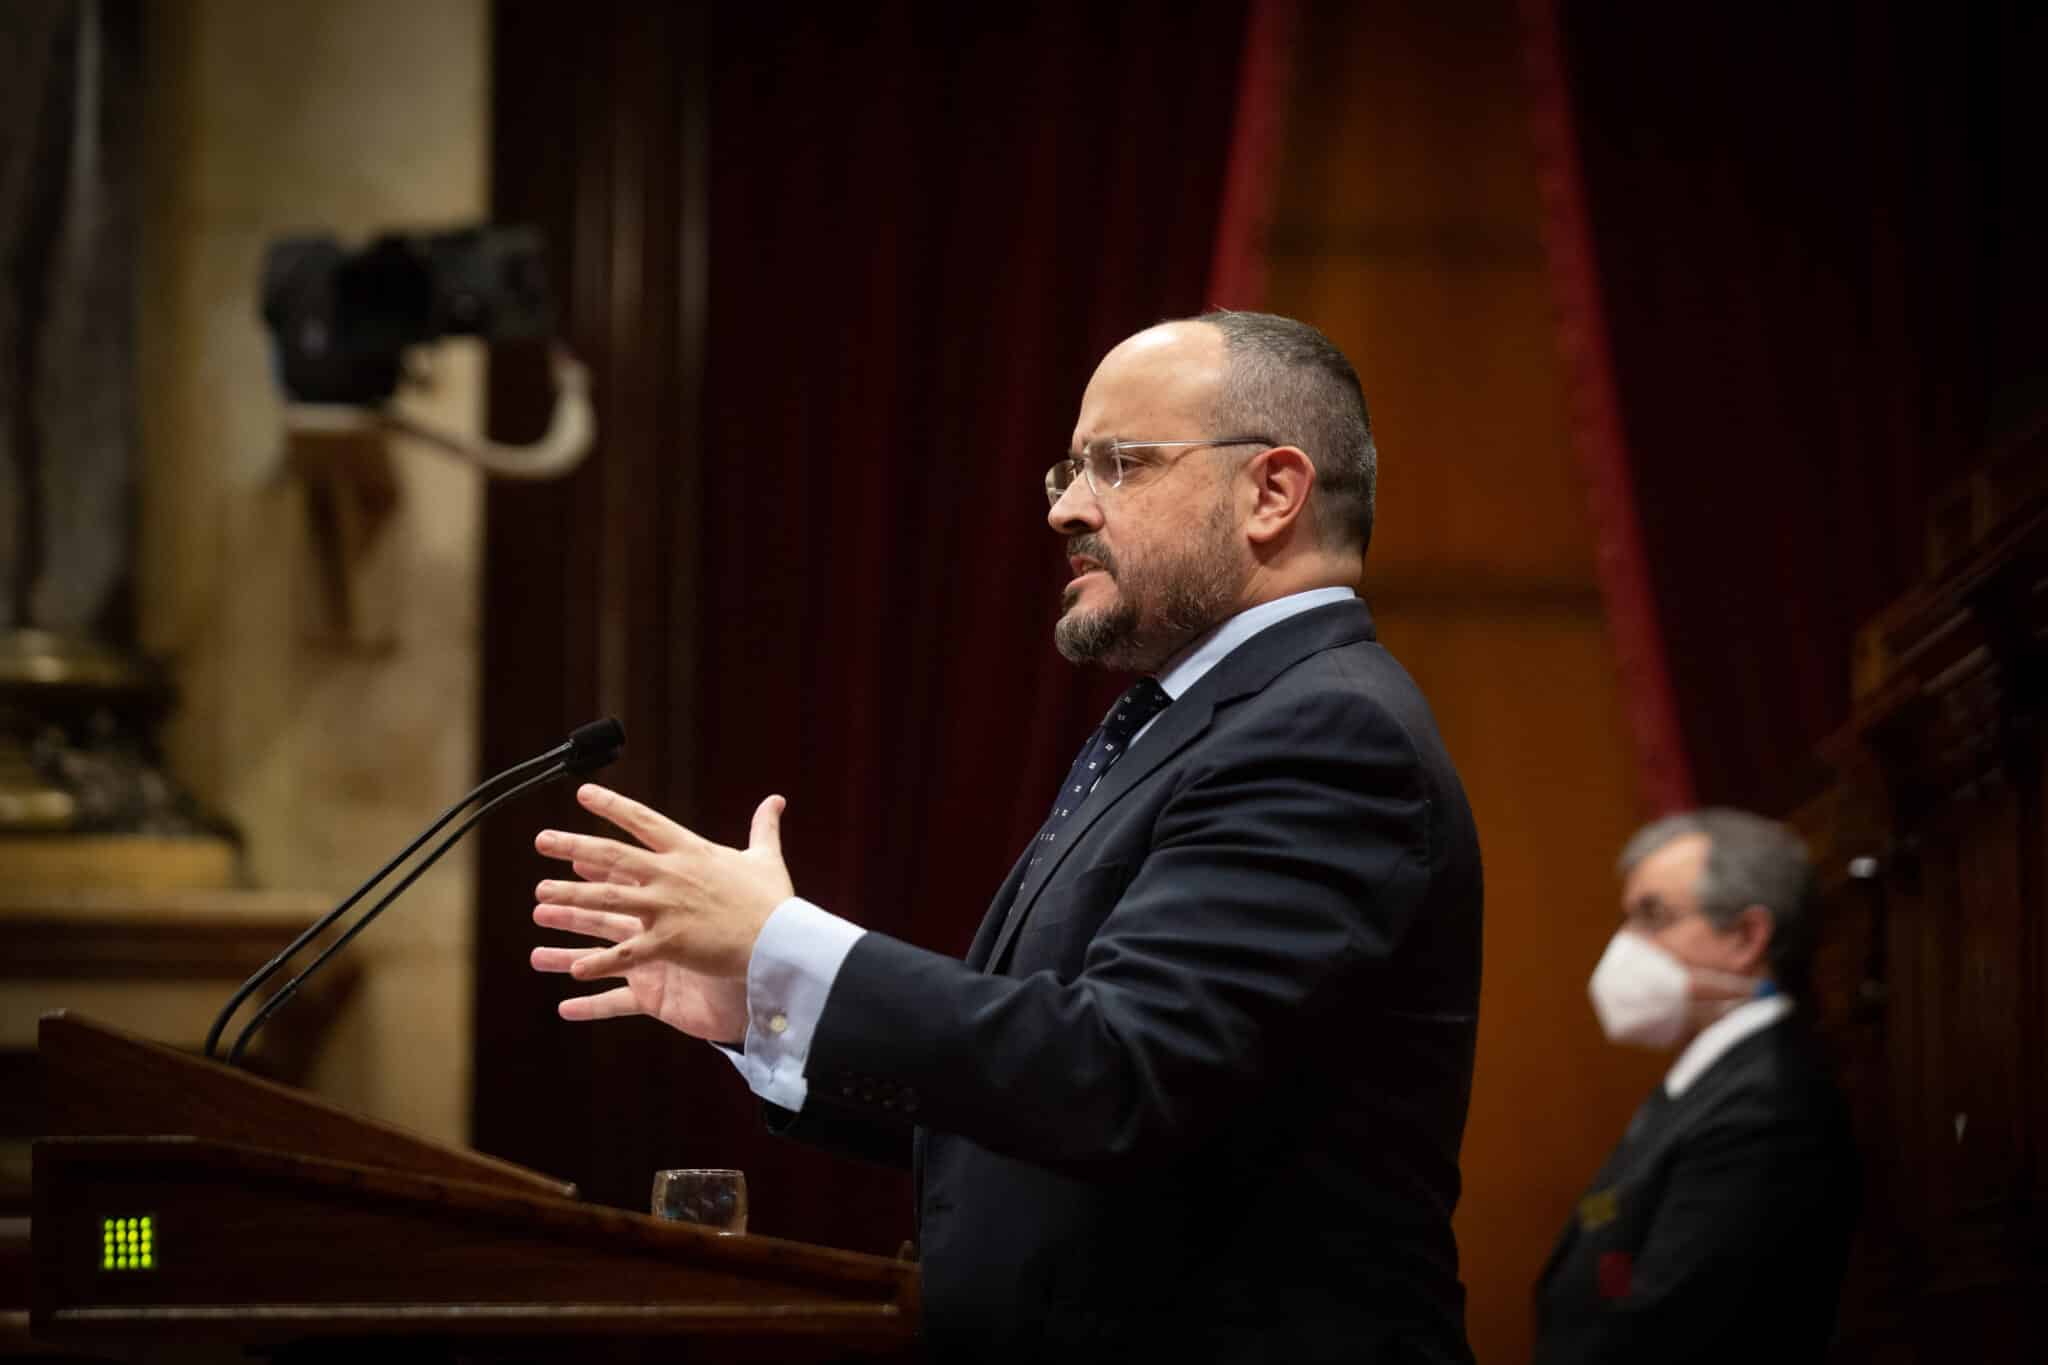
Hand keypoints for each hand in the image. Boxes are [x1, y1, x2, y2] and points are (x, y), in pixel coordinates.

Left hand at [529, 787, 793, 1031]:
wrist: (781, 939)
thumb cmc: (773, 900)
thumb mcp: (766, 858)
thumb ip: (764, 827)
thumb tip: (777, 799)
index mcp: (691, 852)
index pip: (644, 821)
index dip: (612, 805)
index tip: (583, 793)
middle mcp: (671, 875)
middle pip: (612, 856)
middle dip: (573, 845)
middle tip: (541, 840)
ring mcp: (667, 908)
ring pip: (607, 900)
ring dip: (570, 898)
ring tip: (539, 898)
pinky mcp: (669, 943)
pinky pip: (626, 953)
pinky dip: (600, 962)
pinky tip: (573, 969)